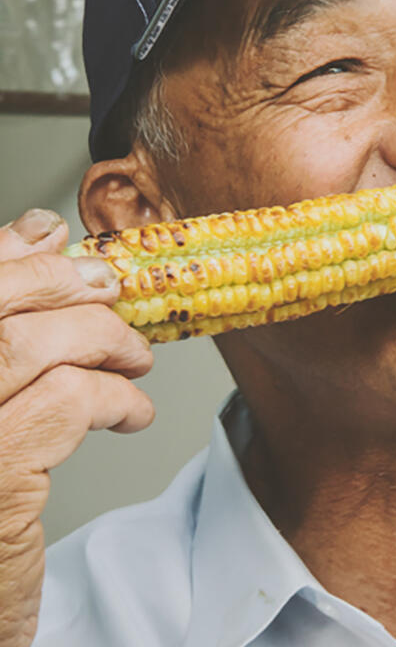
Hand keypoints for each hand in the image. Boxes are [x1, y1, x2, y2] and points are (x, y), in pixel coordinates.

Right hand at [0, 210, 154, 646]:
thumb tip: (39, 232)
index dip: (10, 250)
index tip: (59, 240)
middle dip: (63, 283)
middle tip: (112, 292)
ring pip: (26, 346)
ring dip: (98, 338)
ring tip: (132, 359)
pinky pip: (63, 405)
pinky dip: (111, 397)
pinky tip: (131, 414)